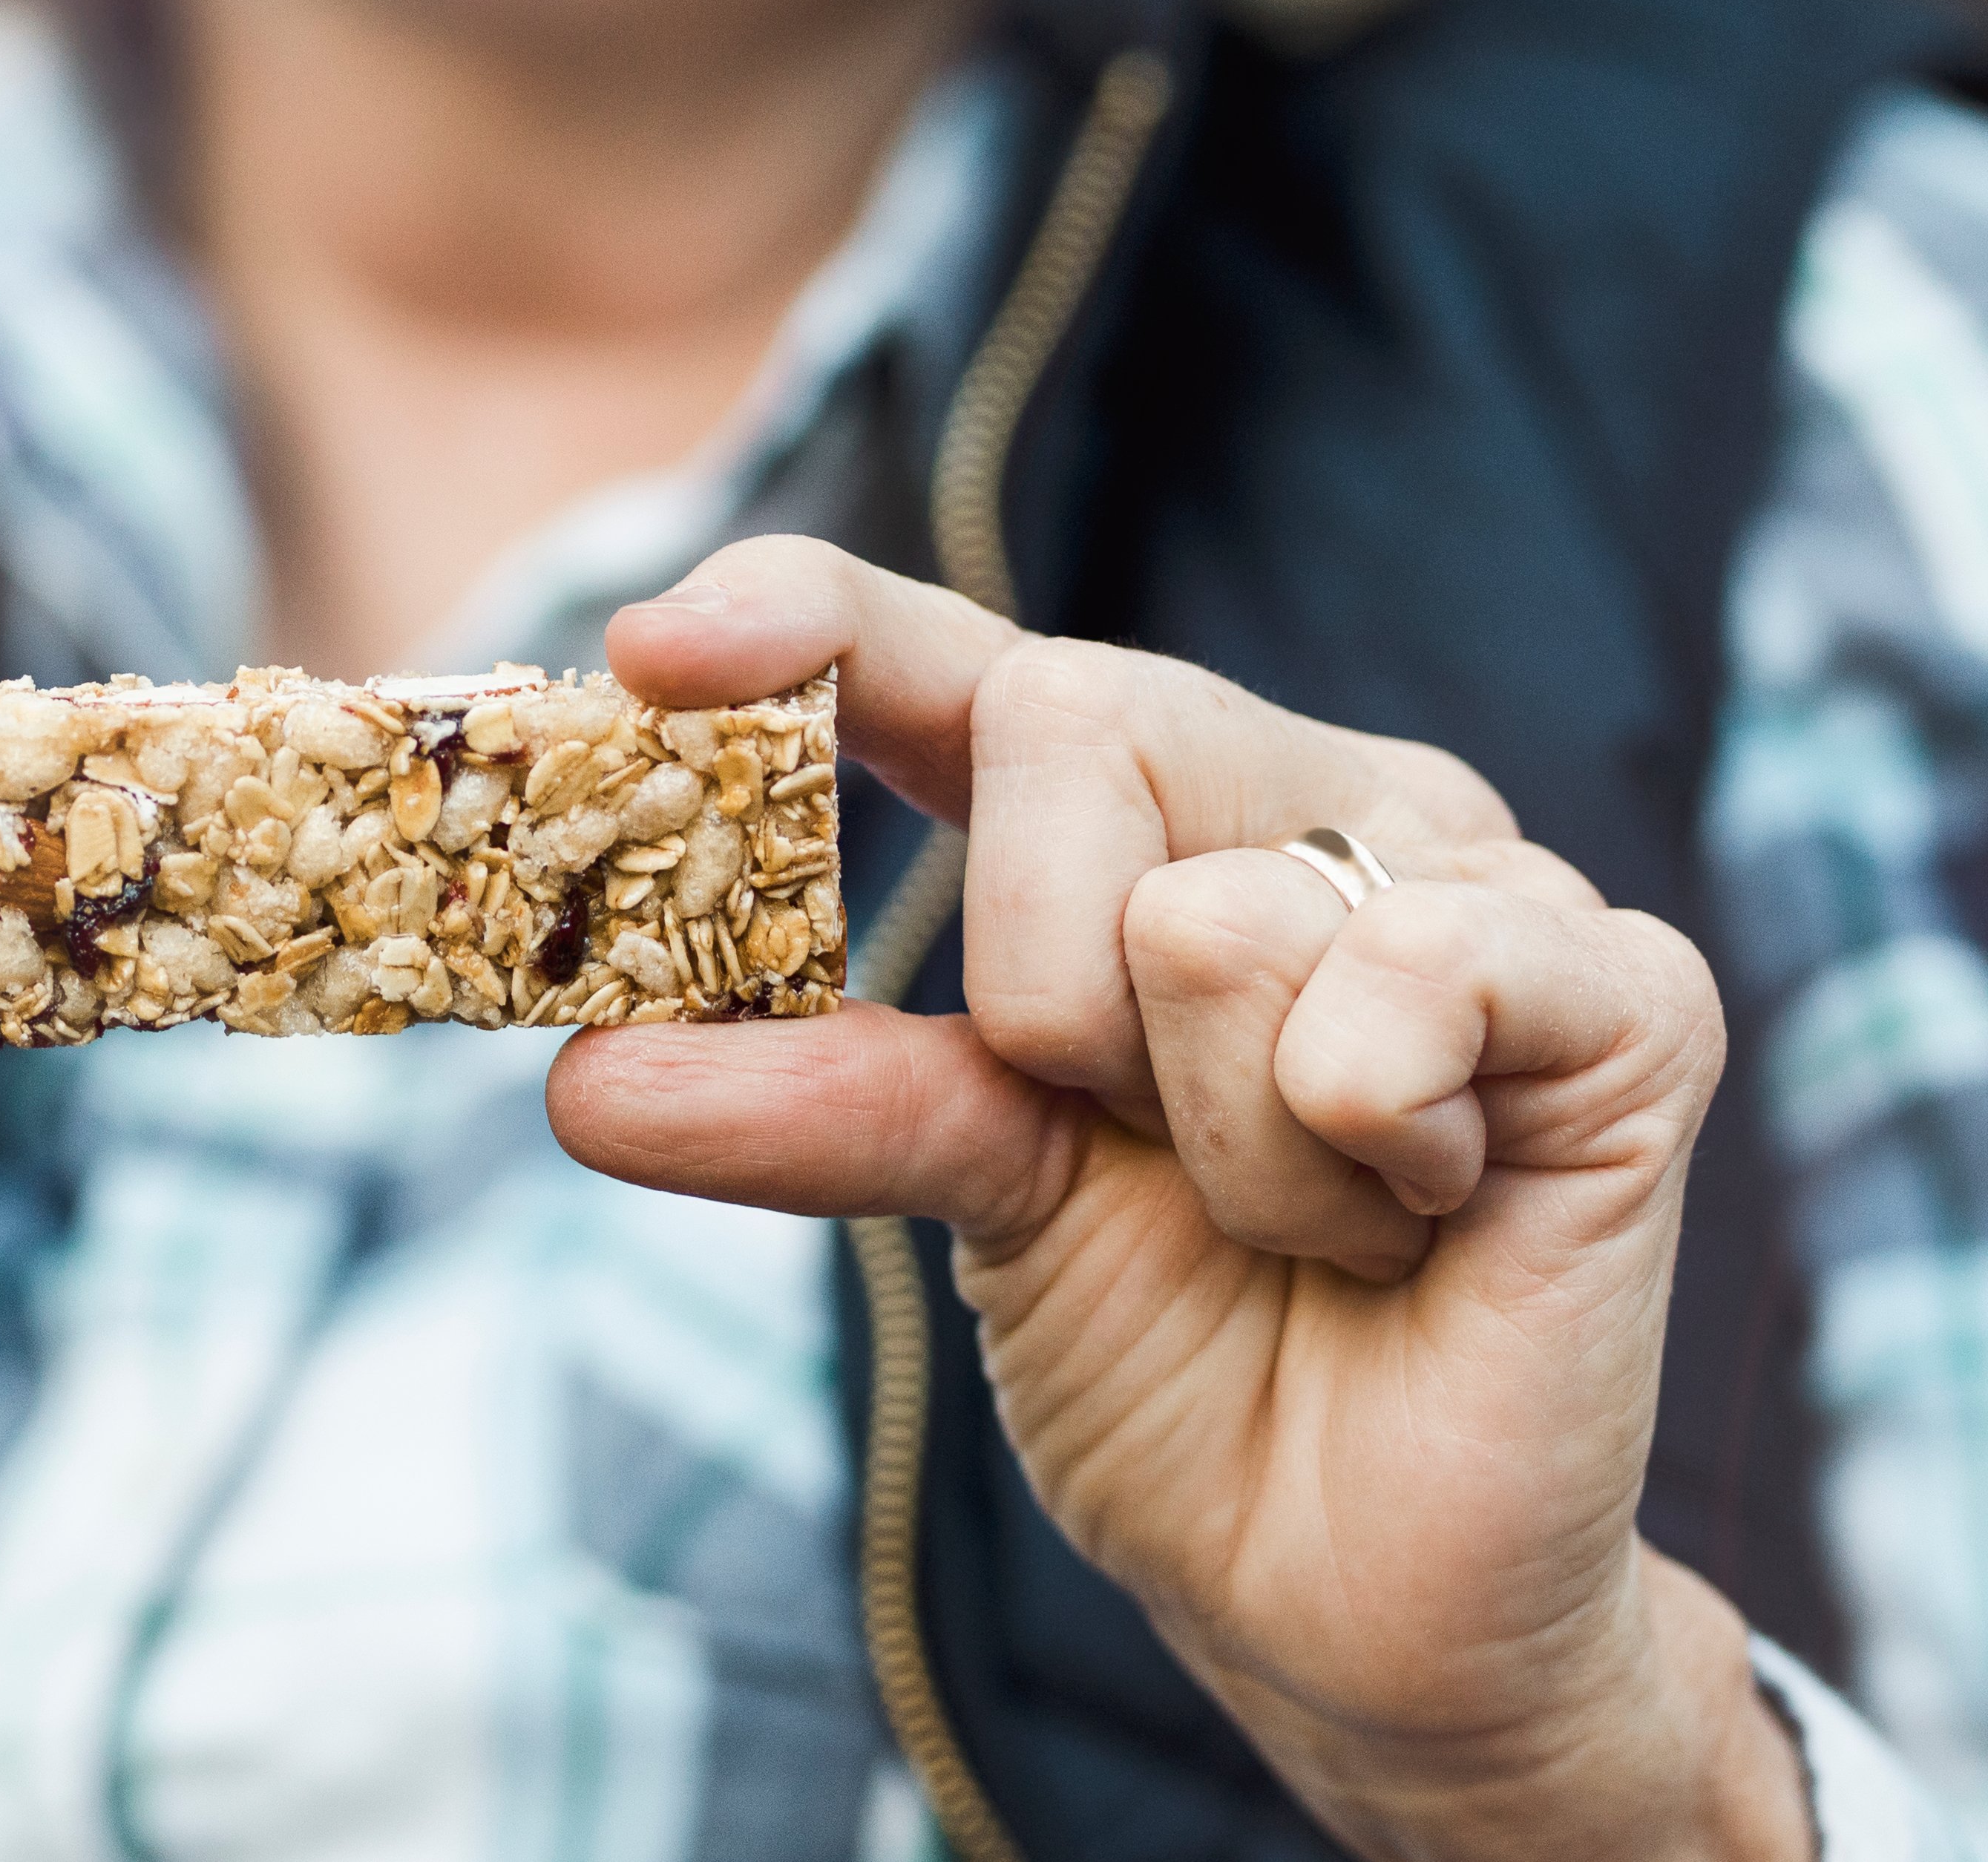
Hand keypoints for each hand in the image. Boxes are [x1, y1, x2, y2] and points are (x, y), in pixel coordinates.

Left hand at [545, 536, 1810, 1861]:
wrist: (1345, 1596)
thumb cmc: (1174, 1362)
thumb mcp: (969, 1192)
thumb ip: (815, 1092)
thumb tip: (588, 1077)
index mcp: (1137, 825)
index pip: (960, 658)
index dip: (811, 616)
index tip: (655, 649)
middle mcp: (1307, 802)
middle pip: (1074, 714)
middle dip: (1038, 988)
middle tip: (1128, 1133)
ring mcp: (1480, 877)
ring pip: (1211, 913)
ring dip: (1207, 1146)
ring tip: (1303, 1221)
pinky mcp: (1624, 988)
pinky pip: (1397, 993)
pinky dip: (1353, 1158)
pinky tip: (1422, 1219)